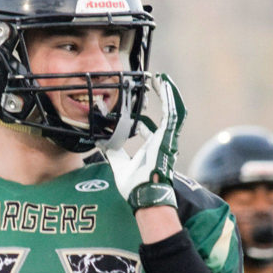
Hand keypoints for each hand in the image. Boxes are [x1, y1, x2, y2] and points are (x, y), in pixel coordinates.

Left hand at [97, 73, 186, 210]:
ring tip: (161, 79)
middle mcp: (161, 141)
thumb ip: (112, 152)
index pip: (146, 129)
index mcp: (150, 149)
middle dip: (160, 99)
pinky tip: (164, 83)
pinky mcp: (169, 135)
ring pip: (172, 110)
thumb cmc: (135, 185)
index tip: (133, 109)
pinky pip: (172, 112)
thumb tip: (100, 141)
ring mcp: (167, 138)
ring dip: (168, 94)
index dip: (139, 119)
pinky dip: (169, 97)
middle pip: (163, 115)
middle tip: (152, 85)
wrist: (144, 194)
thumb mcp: (119, 164)